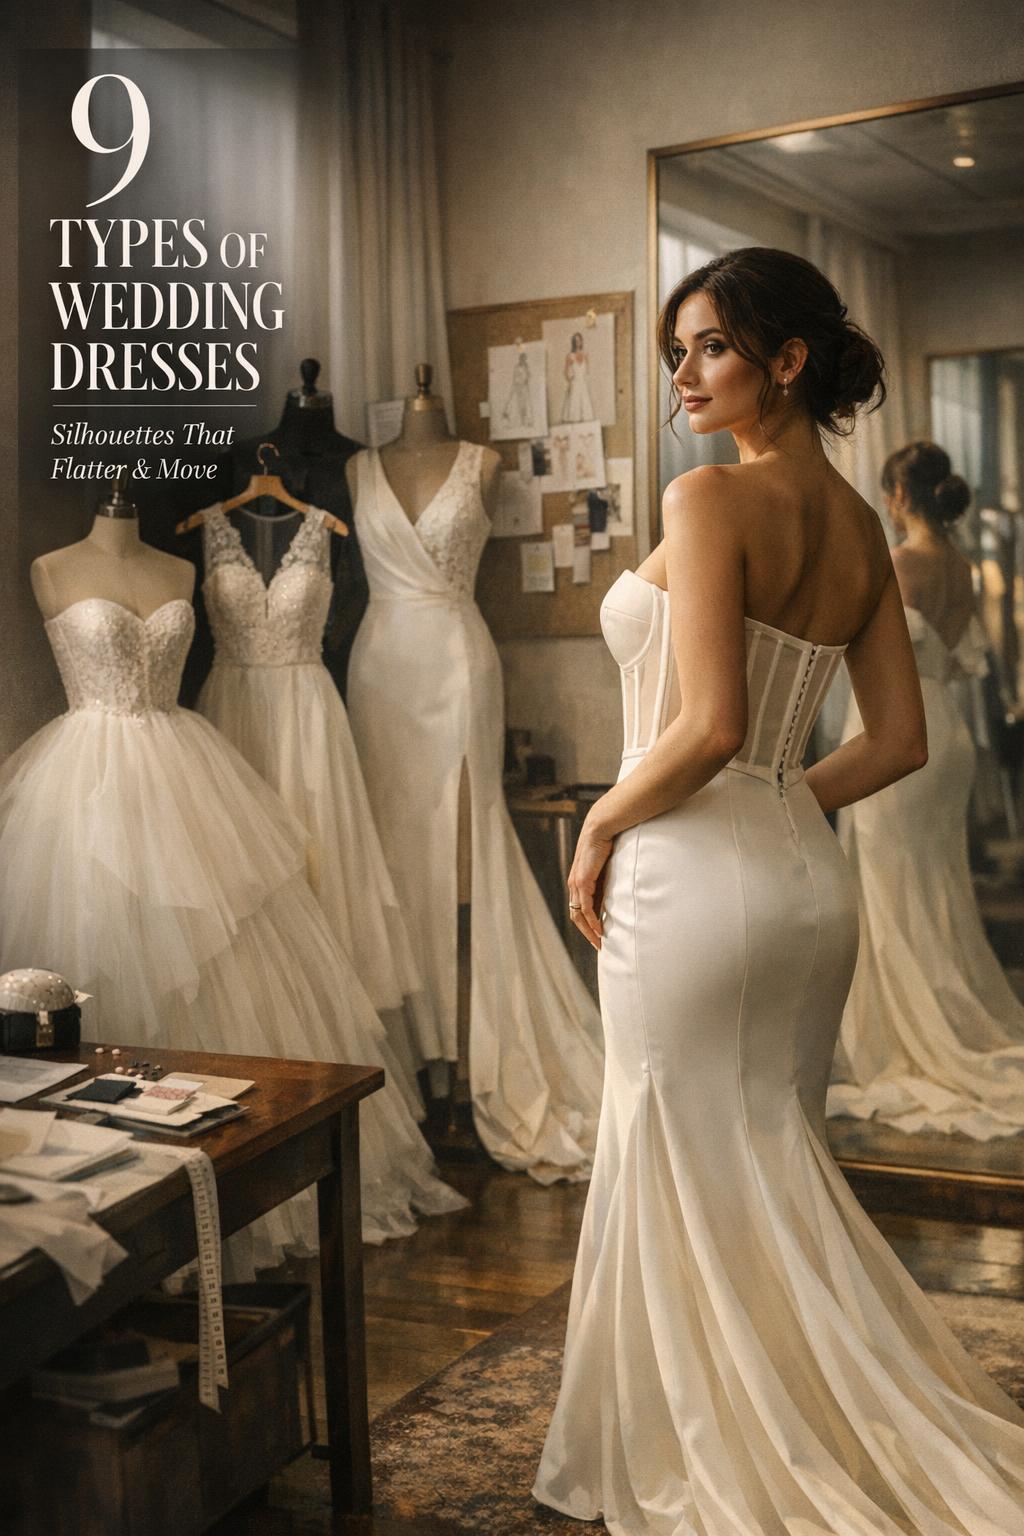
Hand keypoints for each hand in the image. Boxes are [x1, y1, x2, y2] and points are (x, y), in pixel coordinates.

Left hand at [567, 814, 613, 950]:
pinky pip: (586, 907)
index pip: (580, 908)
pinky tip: (599, 929)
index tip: (599, 935)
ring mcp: (576, 883)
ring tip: (600, 942)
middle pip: (576, 915)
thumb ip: (608, 881)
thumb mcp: (607, 867)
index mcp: (579, 881)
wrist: (601, 827)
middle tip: (599, 945)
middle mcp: (574, 884)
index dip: (587, 923)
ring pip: (579, 914)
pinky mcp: (582, 881)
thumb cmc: (607, 843)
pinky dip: (592, 920)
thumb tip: (616, 893)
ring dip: (589, 930)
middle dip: (587, 932)